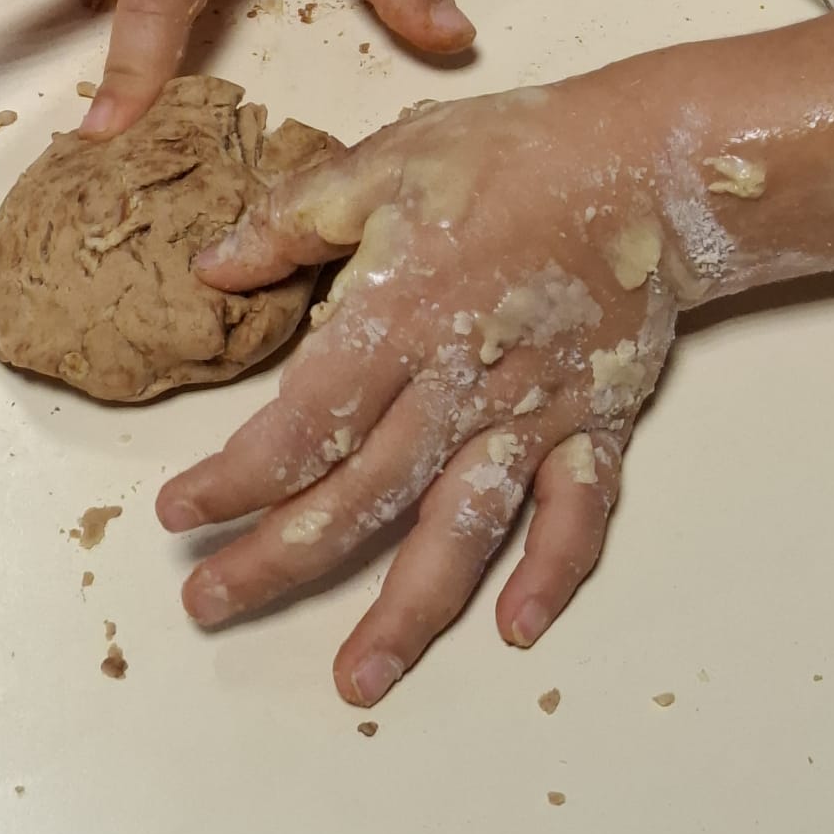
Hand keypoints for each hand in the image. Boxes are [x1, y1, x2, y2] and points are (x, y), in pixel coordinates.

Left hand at [155, 77, 694, 705]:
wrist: (652, 162)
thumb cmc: (518, 153)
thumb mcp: (389, 161)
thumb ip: (296, 218)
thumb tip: (215, 267)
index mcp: (402, 320)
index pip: (299, 426)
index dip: (233, 479)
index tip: (181, 511)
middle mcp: (461, 386)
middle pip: (360, 497)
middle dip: (278, 560)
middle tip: (212, 603)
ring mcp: (533, 415)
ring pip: (460, 530)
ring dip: (406, 610)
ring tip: (359, 679)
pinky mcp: (594, 422)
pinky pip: (577, 513)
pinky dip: (552, 574)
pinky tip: (516, 628)